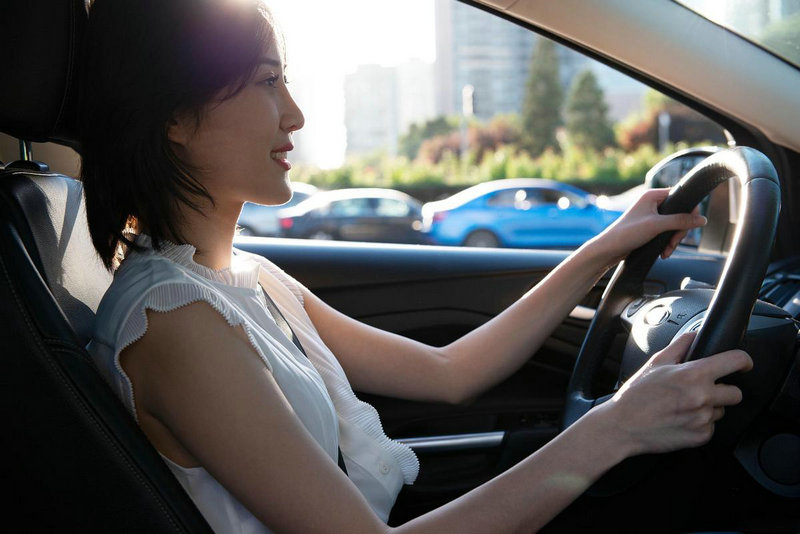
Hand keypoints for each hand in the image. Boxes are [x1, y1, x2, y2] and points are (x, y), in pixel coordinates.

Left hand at [593, 188, 706, 266]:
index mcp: (652, 195)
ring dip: (673, 240)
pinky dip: (667, 243)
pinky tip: (663, 253)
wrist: (608, 250)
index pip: (681, 195)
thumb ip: (680, 221)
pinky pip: (666, 233)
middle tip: (673, 243)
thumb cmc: (626, 234)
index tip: (689, 226)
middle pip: (680, 213)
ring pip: (674, 225)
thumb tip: (702, 220)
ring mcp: (651, 216)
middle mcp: (652, 203)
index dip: (689, 210)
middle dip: (679, 231)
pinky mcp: (649, 228)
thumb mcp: (656, 226)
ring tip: (666, 251)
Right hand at [598, 333, 752, 455]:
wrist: (622, 426)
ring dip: (709, 407)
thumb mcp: (655, 363)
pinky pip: (711, 427)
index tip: (743, 364)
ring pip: (721, 410)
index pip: (735, 361)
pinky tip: (681, 418)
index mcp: (693, 375)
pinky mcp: (701, 437)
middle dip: (723, 389)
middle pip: (736, 393)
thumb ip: (680, 345)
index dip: (743, 361)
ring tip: (684, 405)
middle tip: (703, 389)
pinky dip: (700, 423)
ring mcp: (703, 419)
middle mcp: (703, 397)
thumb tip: (694, 335)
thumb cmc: (635, 395)